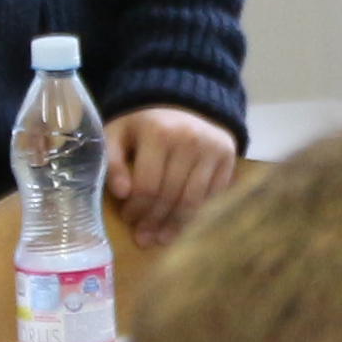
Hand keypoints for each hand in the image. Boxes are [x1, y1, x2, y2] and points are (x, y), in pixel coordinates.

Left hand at [103, 107, 239, 246]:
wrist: (184, 103)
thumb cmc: (144, 125)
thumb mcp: (118, 134)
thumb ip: (112, 161)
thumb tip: (122, 193)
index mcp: (158, 133)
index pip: (147, 185)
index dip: (136, 208)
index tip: (128, 220)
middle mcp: (189, 140)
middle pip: (170, 196)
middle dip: (154, 221)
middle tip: (143, 238)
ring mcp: (212, 150)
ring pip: (193, 201)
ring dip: (175, 225)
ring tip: (161, 238)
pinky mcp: (228, 158)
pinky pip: (212, 196)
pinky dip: (197, 214)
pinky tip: (182, 224)